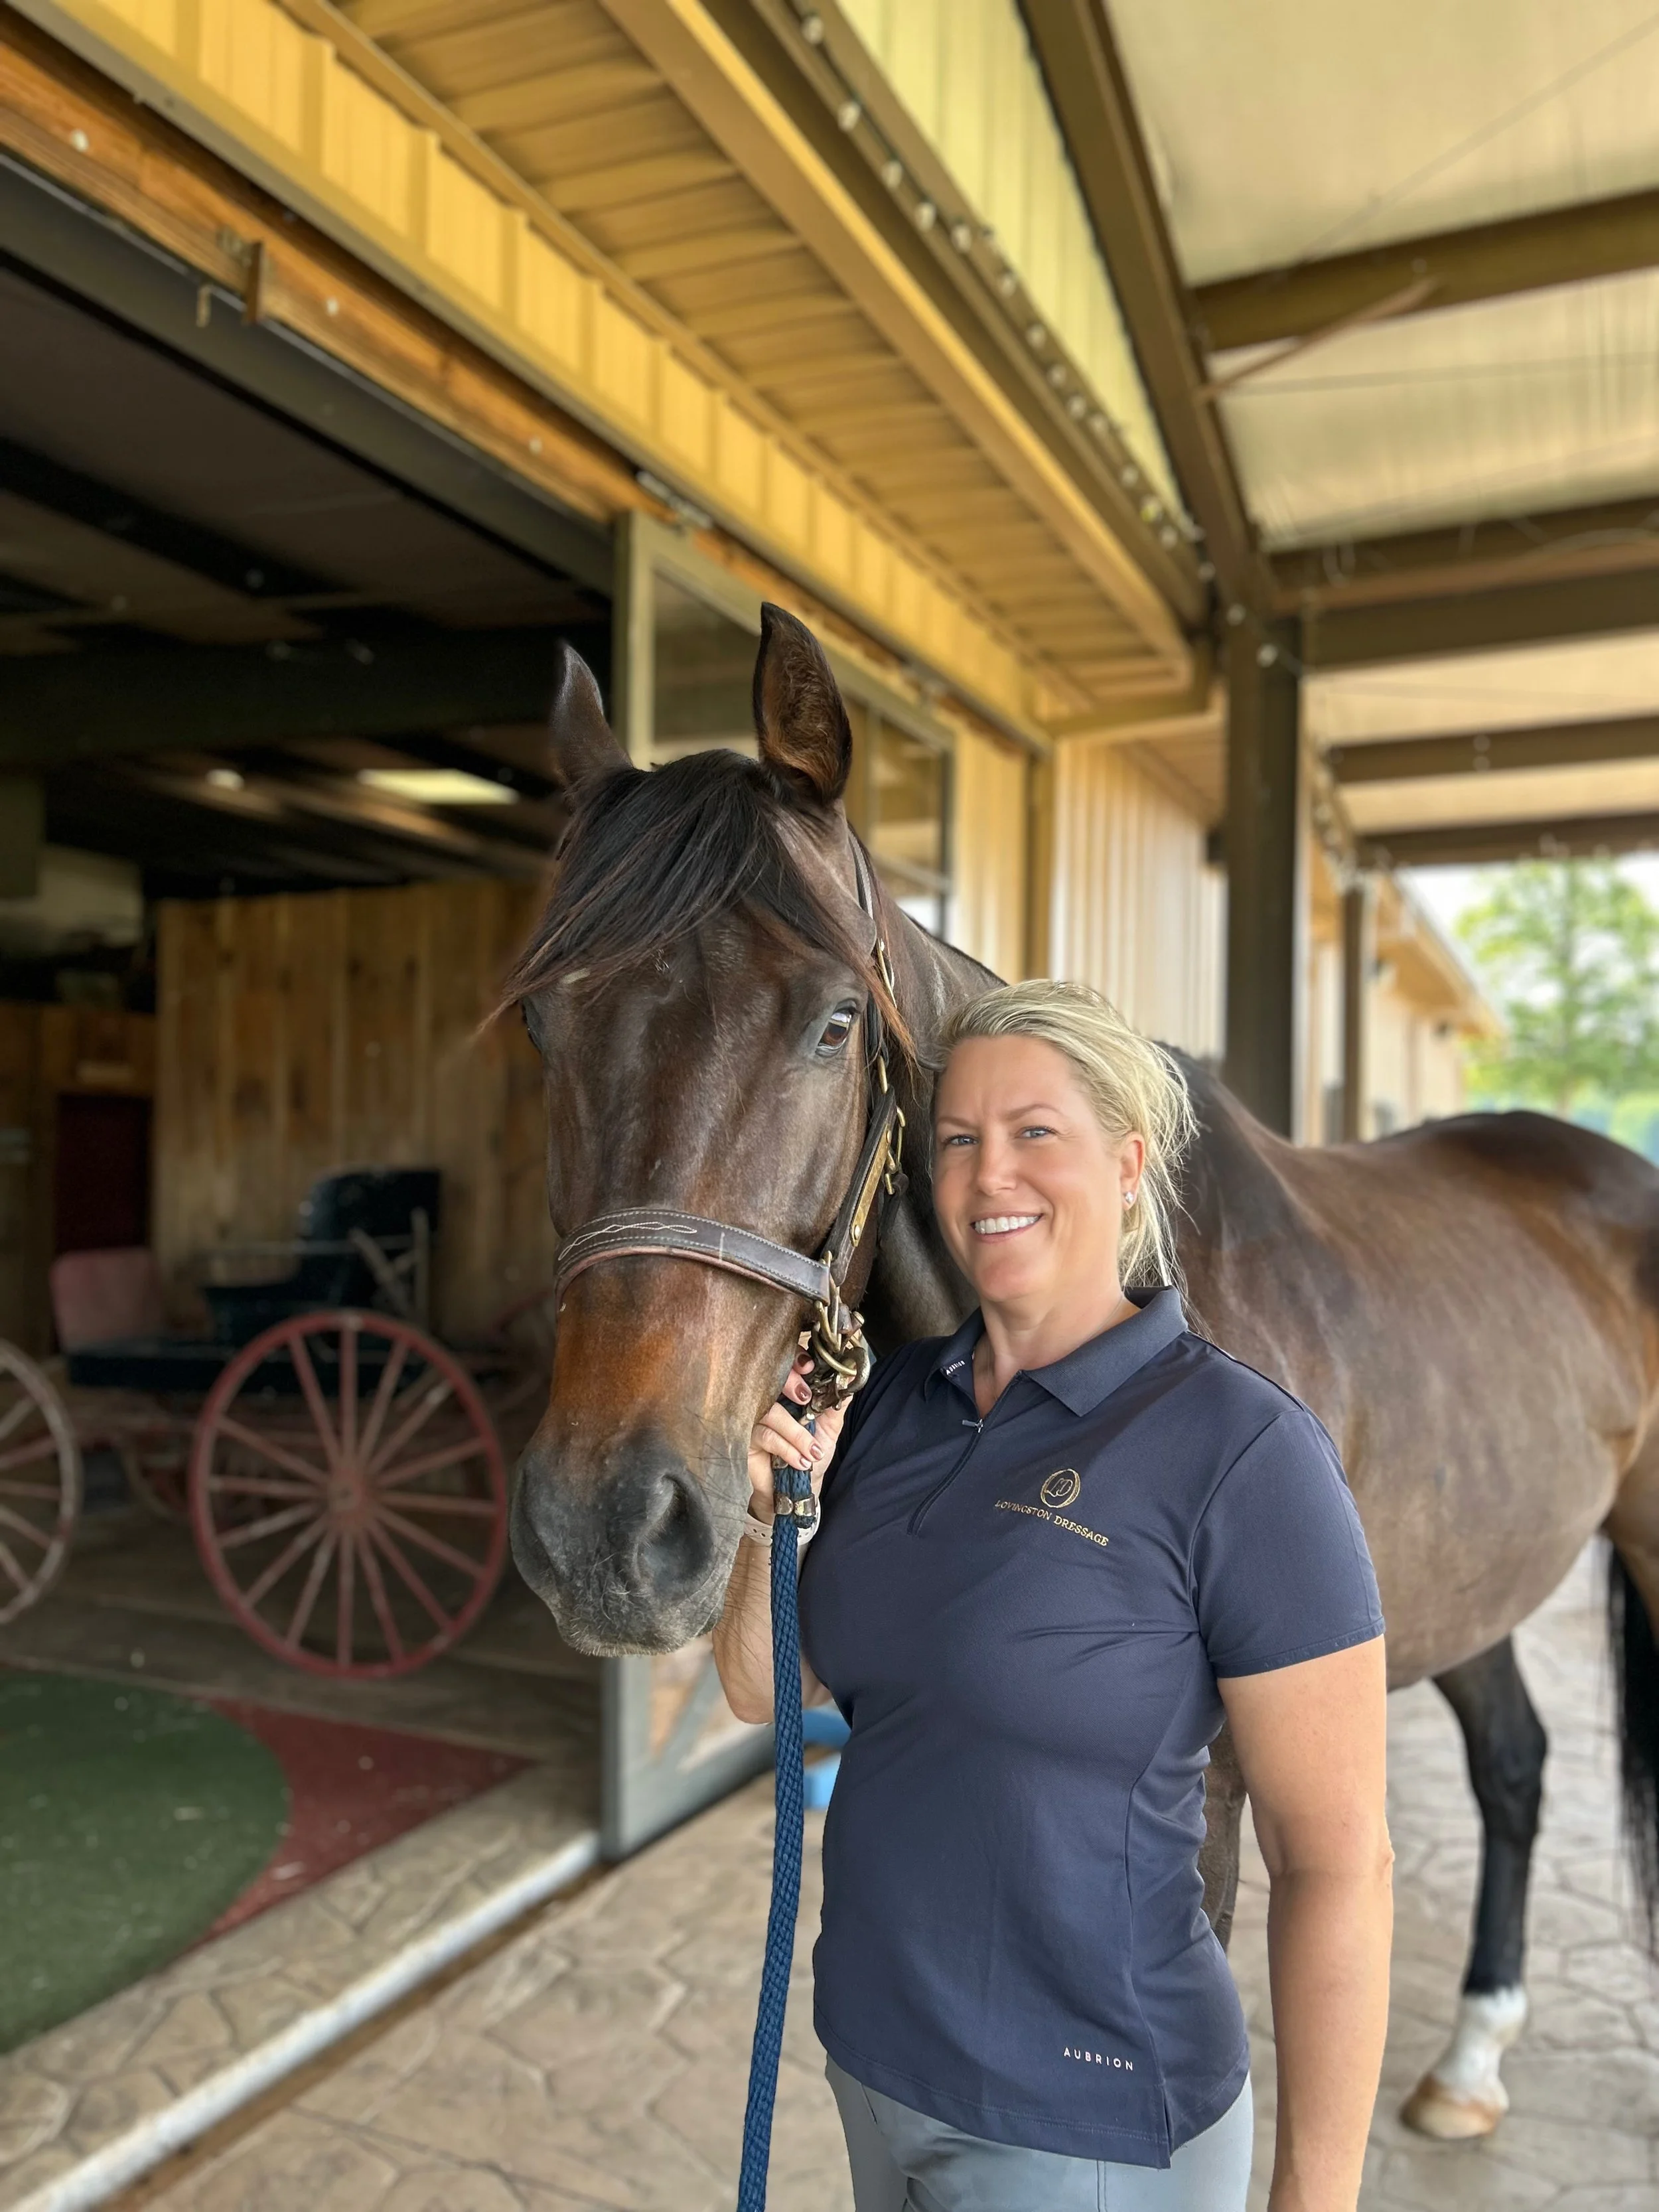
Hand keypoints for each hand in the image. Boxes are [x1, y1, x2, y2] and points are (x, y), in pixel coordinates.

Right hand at [746, 1350, 848, 1520]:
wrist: (795, 1491)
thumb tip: (850, 1380)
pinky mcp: (744, 1437)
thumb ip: (836, 1404)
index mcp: (789, 1391)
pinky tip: (801, 1461)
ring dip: (796, 1433)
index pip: (788, 1365)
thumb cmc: (809, 1455)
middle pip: (772, 1378)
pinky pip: (766, 1436)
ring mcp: (753, 1417)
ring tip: (813, 1453)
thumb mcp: (828, 1429)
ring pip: (771, 1412)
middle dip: (791, 1383)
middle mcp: (768, 1399)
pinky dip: (787, 1448)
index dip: (796, 1360)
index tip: (808, 1367)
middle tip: (805, 1398)